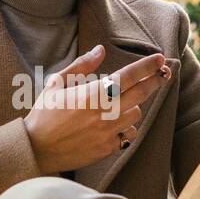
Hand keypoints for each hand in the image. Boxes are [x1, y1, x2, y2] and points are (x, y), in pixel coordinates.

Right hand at [24, 45, 171, 173]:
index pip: (128, 76)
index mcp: (92, 94)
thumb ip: (81, 66)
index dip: (147, 67)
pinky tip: (116, 124)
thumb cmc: (44, 113)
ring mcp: (108, 132)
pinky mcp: (107, 148)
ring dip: (133, 106)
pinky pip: (128, 135)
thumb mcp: (56, 83)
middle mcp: (104, 113)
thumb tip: (100, 50)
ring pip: (135, 115)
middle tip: (163, 74)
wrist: (36, 149)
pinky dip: (126, 127)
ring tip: (122, 102)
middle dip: (155, 81)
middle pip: (141, 94)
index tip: (160, 59)